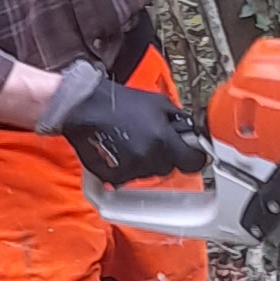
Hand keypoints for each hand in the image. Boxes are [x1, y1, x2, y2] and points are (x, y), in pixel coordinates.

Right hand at [38, 60, 208, 185]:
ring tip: (132, 141)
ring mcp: (130, 170)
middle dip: (165, 156)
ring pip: (149, 173)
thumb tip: (192, 134)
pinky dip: (128, 167)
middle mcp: (148, 158)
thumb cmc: (119, 102)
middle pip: (169, 168)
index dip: (193, 157)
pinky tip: (120, 150)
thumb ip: (179, 121)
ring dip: (146, 161)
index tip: (192, 155)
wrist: (86, 107)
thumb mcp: (158, 103)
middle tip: (152, 138)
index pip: (192, 162)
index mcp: (163, 140)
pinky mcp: (114, 177)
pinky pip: (130, 178)